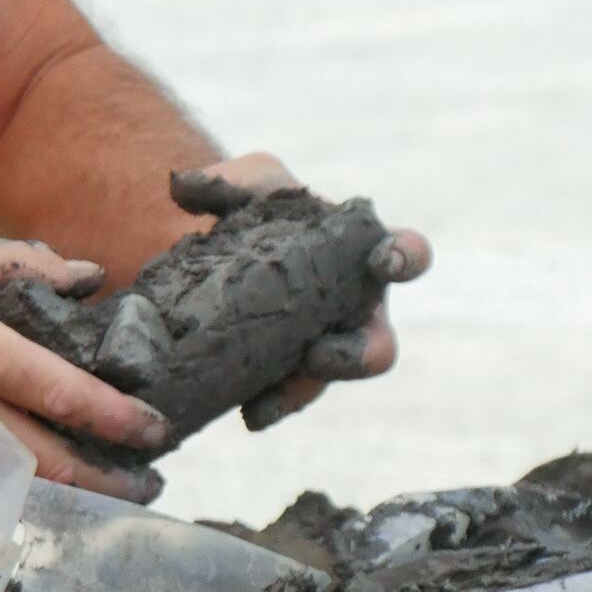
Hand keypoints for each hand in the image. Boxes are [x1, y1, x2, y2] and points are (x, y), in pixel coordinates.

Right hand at [0, 231, 175, 502]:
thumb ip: (24, 263)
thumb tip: (89, 276)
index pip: (65, 395)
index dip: (119, 418)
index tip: (156, 429)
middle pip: (57, 465)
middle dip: (114, 481)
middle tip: (151, 479)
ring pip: (28, 491)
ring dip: (76, 496)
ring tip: (115, 488)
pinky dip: (28, 495)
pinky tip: (54, 487)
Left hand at [174, 153, 428, 433]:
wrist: (222, 247)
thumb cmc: (260, 208)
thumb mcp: (249, 183)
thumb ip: (228, 179)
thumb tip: (183, 186)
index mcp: (364, 253)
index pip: (408, 255)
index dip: (405, 259)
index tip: (383, 262)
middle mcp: (355, 308)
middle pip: (379, 347)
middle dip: (356, 356)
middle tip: (319, 352)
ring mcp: (324, 346)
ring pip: (328, 382)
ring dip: (302, 390)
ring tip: (265, 400)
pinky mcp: (288, 372)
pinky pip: (288, 397)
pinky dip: (268, 404)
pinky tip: (246, 412)